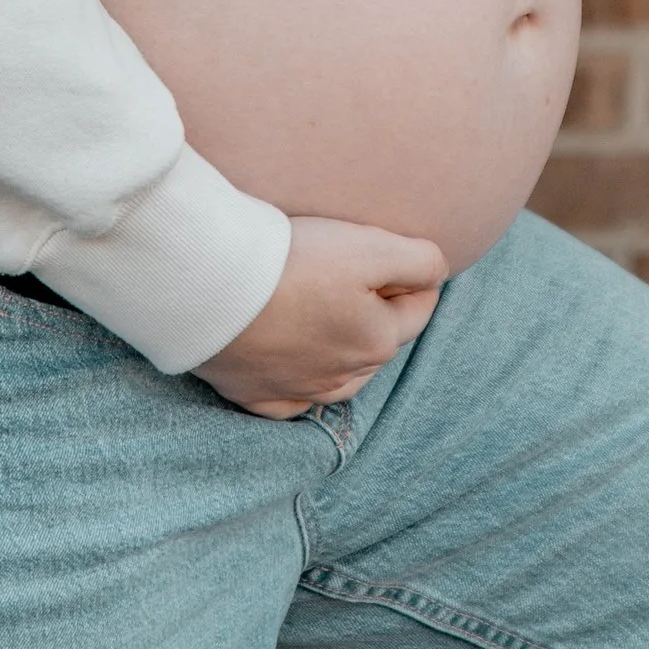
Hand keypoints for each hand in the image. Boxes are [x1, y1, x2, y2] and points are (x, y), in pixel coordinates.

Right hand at [193, 214, 448, 418]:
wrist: (210, 285)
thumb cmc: (293, 260)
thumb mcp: (371, 246)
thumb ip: (420, 260)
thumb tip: (439, 273)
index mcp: (377, 340)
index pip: (419, 309)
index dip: (417, 277)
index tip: (405, 254)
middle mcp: (344, 376)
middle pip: (378, 343)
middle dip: (380, 313)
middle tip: (361, 276)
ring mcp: (297, 391)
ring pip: (340, 377)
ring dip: (344, 350)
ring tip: (331, 317)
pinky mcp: (254, 395)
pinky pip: (288, 402)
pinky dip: (296, 385)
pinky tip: (292, 366)